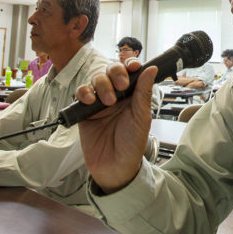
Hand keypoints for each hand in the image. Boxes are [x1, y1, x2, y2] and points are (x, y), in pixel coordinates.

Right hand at [76, 60, 157, 193]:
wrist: (115, 168)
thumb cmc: (132, 145)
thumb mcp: (141, 117)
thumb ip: (143, 92)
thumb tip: (151, 69)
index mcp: (132, 95)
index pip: (130, 72)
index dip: (130, 65)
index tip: (133, 67)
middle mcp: (116, 95)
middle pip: (111, 71)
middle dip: (115, 73)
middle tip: (121, 85)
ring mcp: (99, 102)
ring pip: (96, 79)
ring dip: (102, 84)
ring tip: (108, 101)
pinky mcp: (84, 111)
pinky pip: (81, 93)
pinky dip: (84, 93)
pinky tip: (90, 101)